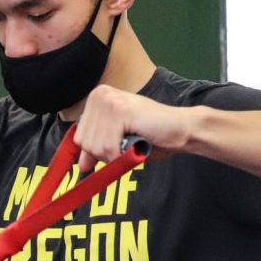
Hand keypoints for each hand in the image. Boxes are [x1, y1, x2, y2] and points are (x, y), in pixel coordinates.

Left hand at [73, 85, 189, 171]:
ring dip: (116, 154)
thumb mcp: (116, 142)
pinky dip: (123, 155)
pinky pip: (109, 148)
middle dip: (106, 153)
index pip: (79, 138)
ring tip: (133, 141)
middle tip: (127, 142)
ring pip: (96, 147)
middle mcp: (99, 95)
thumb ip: (97, 149)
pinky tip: (136, 142)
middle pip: (85, 143)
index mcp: (96, 98)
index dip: (98, 150)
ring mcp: (109, 101)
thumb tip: (81, 165)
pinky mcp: (120, 110)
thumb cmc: (150, 135)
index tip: (118, 142)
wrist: (180, 129)